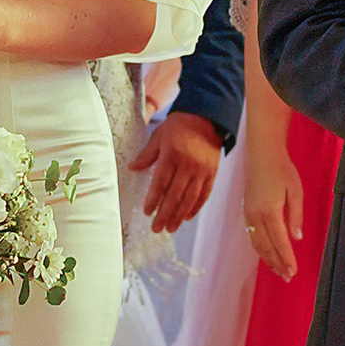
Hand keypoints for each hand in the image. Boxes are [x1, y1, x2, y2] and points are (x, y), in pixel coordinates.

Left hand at [129, 109, 221, 233]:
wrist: (206, 117)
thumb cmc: (178, 126)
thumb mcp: (159, 136)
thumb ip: (147, 154)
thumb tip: (132, 167)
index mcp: (172, 155)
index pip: (161, 182)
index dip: (153, 199)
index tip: (147, 212)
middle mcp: (188, 165)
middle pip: (175, 195)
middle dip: (165, 214)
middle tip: (157, 228)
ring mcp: (202, 170)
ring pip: (190, 198)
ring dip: (179, 215)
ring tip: (171, 228)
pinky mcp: (212, 173)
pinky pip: (204, 194)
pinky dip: (196, 207)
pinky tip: (187, 217)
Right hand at [241, 148, 303, 280]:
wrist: (262, 155)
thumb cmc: (282, 170)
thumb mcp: (296, 191)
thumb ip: (296, 216)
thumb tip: (297, 238)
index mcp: (269, 211)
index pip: (279, 242)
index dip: (287, 259)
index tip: (293, 272)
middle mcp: (255, 216)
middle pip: (267, 247)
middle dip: (277, 263)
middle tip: (288, 277)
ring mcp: (248, 215)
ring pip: (257, 244)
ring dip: (268, 259)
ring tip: (279, 271)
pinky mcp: (246, 212)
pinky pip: (252, 236)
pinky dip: (260, 249)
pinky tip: (267, 254)